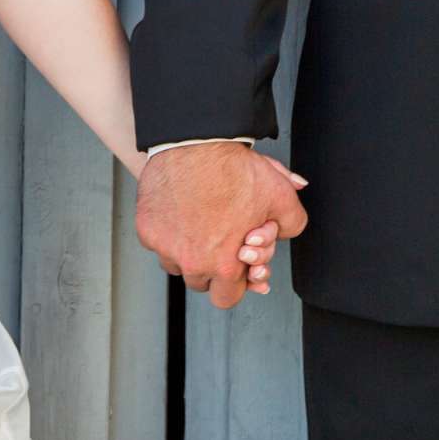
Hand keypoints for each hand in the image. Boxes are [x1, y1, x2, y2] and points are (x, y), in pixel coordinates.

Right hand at [135, 142, 309, 310]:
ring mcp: (166, 248)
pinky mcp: (147, 230)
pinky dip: (169, 233)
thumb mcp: (280, 195)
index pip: (228, 297)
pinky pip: (158, 243)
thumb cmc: (235, 169)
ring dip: (188, 252)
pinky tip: (183, 212)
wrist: (196, 142)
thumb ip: (292, 222)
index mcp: (224, 266)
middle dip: (212, 268)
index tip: (236, 263)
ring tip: (202, 223)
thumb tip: (285, 231)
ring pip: (177, 264)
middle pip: (201, 283)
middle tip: (220, 241)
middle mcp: (192, 263)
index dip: (236, 282)